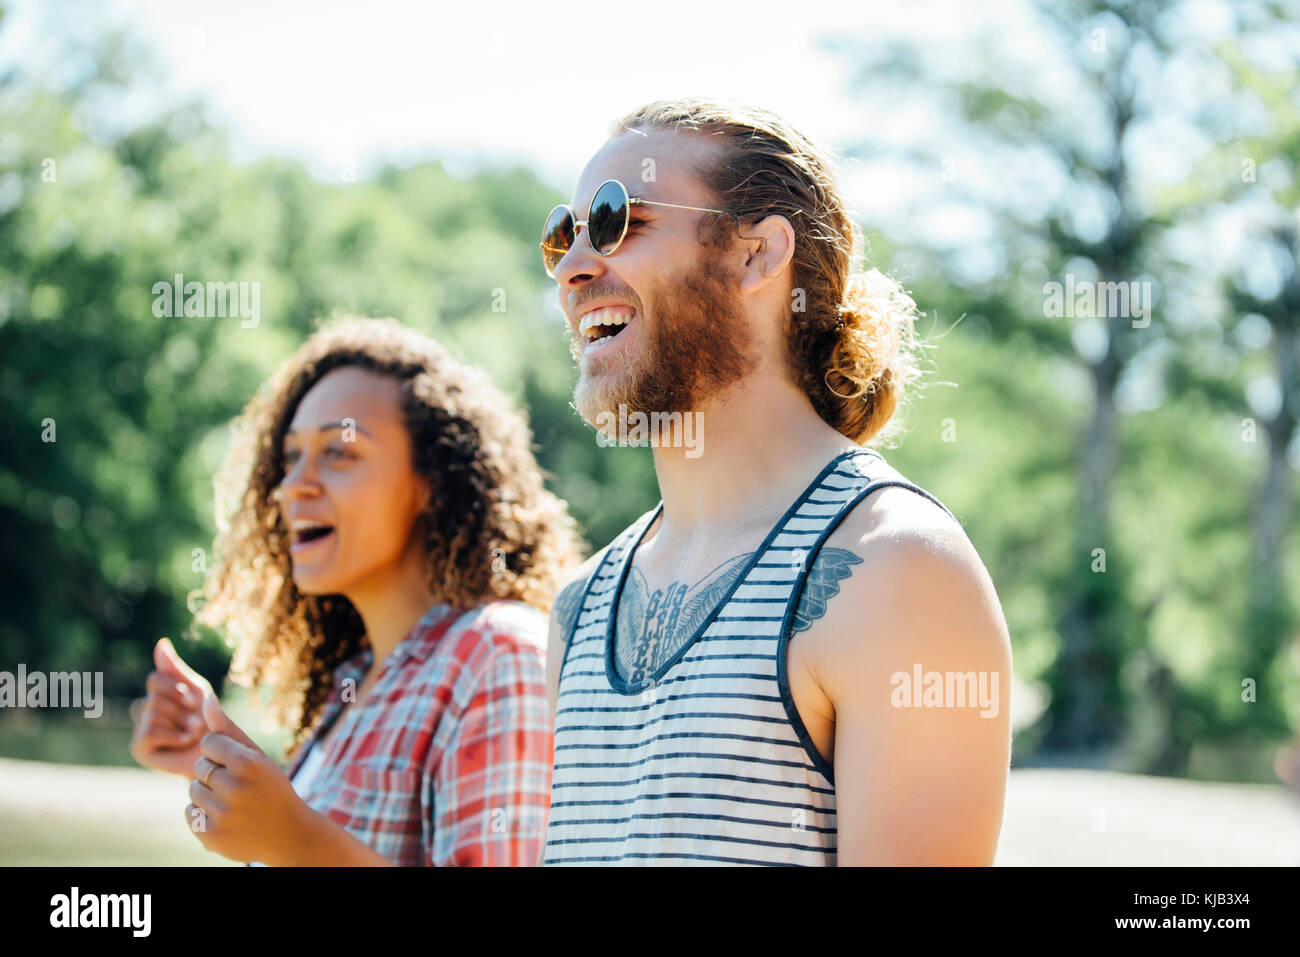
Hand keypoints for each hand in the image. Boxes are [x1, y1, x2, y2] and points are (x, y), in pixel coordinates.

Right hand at [129, 637, 211, 776]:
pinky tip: (183, 743)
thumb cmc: (211, 720)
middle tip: (197, 722)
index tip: (193, 701)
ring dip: (181, 723)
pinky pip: (150, 731)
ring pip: (153, 712)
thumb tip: (161, 642)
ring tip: (193, 733)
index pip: (155, 678)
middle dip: (182, 708)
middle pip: (155, 696)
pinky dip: (173, 736)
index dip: (178, 688)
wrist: (221, 752)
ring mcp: (140, 730)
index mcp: (159, 695)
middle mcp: (146, 711)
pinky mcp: (139, 748)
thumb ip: (176, 669)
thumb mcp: (196, 689)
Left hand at [185, 694, 317, 865]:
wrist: (289, 834)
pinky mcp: (211, 836)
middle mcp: (235, 789)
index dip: (223, 752)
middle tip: (240, 786)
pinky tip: (225, 818)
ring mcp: (222, 815)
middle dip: (215, 773)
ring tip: (232, 802)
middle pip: (199, 767)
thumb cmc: (271, 788)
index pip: (209, 742)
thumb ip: (228, 729)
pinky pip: (189, 813)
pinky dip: (202, 814)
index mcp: (248, 763)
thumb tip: (205, 698)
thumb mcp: (256, 756)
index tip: (240, 764)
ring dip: (207, 794)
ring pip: (192, 791)